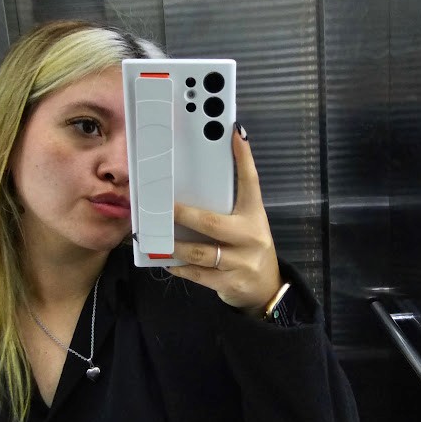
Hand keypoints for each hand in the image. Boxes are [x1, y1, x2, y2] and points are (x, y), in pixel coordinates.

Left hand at [167, 124, 282, 317]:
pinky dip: (180, 267)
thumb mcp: (246, 223)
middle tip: (160, 207)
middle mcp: (250, 236)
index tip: (235, 134)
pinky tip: (168, 262)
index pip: (250, 182)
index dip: (244, 158)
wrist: (265, 287)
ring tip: (155, 239)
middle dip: (182, 215)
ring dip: (174, 246)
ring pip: (200, 252)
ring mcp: (240, 261)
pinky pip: (198, 274)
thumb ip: (227, 208)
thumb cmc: (249, 247)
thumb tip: (199, 186)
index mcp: (254, 216)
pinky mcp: (229, 283)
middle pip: (211, 222)